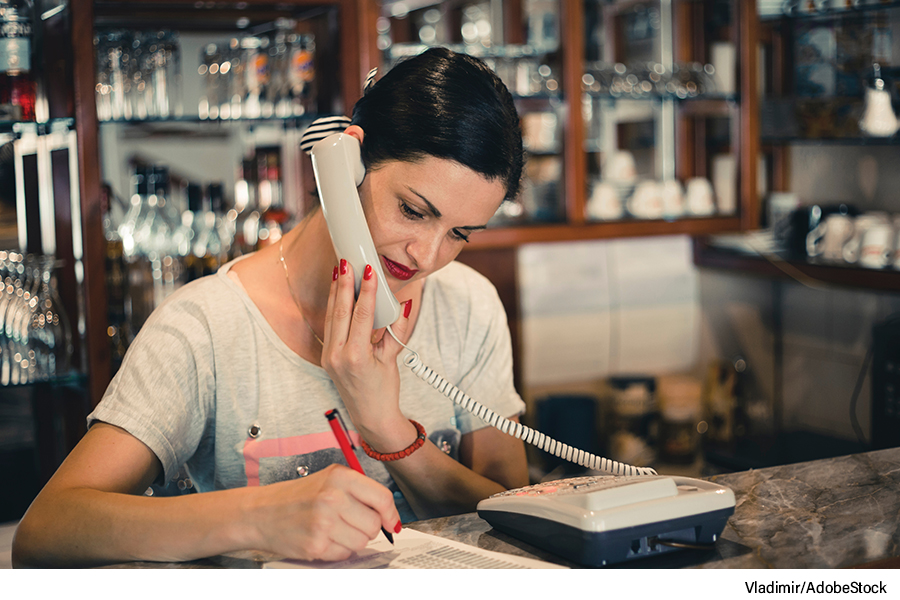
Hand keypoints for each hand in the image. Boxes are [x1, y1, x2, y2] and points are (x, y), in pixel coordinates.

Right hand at [250, 464, 400, 561]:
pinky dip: (338, 550)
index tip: (391, 521)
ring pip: (362, 542)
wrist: (260, 512)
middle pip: (374, 524)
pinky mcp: (316, 544)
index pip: (382, 498)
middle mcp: (333, 497)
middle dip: (367, 528)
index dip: (390, 514)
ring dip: (352, 540)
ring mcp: (324, 522)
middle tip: (350, 523)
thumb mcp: (329, 480)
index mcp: (340, 477)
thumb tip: (388, 514)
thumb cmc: (297, 497)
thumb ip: (359, 491)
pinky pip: (344, 554)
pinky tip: (324, 538)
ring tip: (334, 529)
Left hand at [321, 260, 413, 447]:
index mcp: (356, 357)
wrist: (370, 416)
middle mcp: (337, 356)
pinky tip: (337, 292)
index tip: (369, 271)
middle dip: (344, 284)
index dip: (366, 291)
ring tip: (339, 270)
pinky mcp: (326, 356)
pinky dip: (333, 306)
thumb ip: (398, 330)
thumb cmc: (384, 390)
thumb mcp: (393, 359)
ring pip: (331, 316)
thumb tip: (405, 304)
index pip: (361, 315)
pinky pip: (329, 325)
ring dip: (336, 292)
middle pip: (340, 311)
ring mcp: (328, 356)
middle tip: (347, 261)